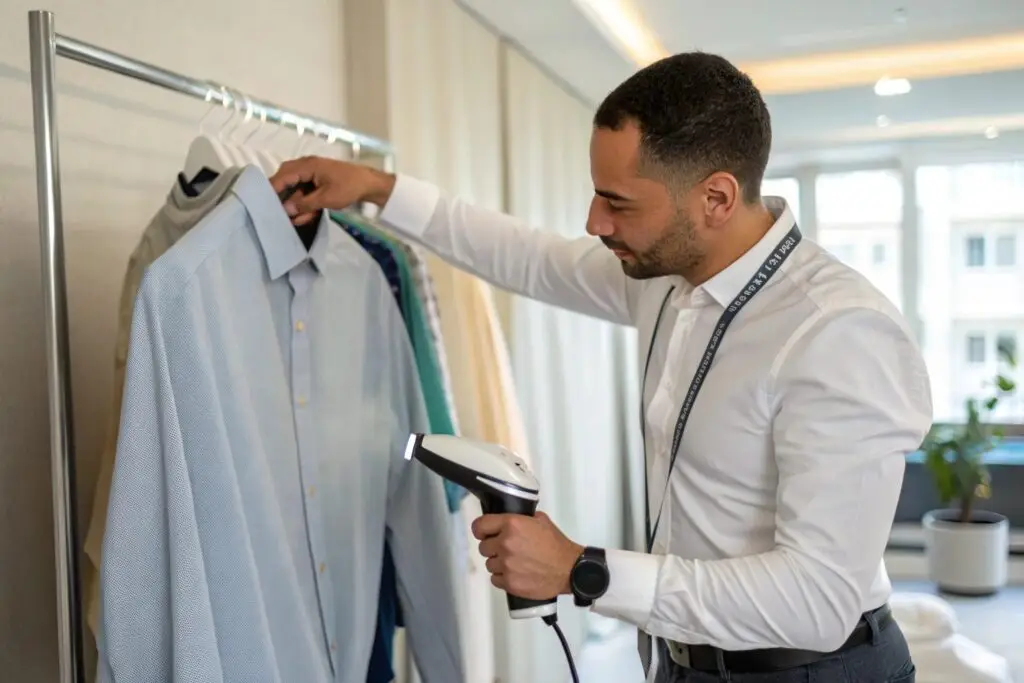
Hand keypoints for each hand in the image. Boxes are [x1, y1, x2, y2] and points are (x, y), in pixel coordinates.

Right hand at [268, 156, 396, 225]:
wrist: (371, 185)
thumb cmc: (349, 187)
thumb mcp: (326, 198)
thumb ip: (305, 204)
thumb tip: (286, 209)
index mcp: (307, 166)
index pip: (283, 176)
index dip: (273, 190)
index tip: (263, 203)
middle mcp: (307, 167)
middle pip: (287, 182)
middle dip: (283, 199)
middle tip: (276, 213)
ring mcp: (313, 175)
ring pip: (297, 190)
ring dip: (296, 205)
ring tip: (294, 220)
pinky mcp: (318, 183)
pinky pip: (306, 193)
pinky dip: (305, 204)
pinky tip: (304, 218)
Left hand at [471, 511, 583, 600]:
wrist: (569, 569)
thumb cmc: (556, 544)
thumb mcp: (540, 521)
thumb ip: (522, 518)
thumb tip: (510, 520)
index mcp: (511, 525)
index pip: (480, 525)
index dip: (481, 530)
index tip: (484, 533)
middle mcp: (505, 544)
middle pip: (483, 547)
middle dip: (493, 548)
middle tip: (506, 550)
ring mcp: (506, 565)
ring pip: (489, 564)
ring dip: (498, 564)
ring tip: (514, 563)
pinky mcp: (509, 583)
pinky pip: (495, 579)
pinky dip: (503, 577)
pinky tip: (515, 574)